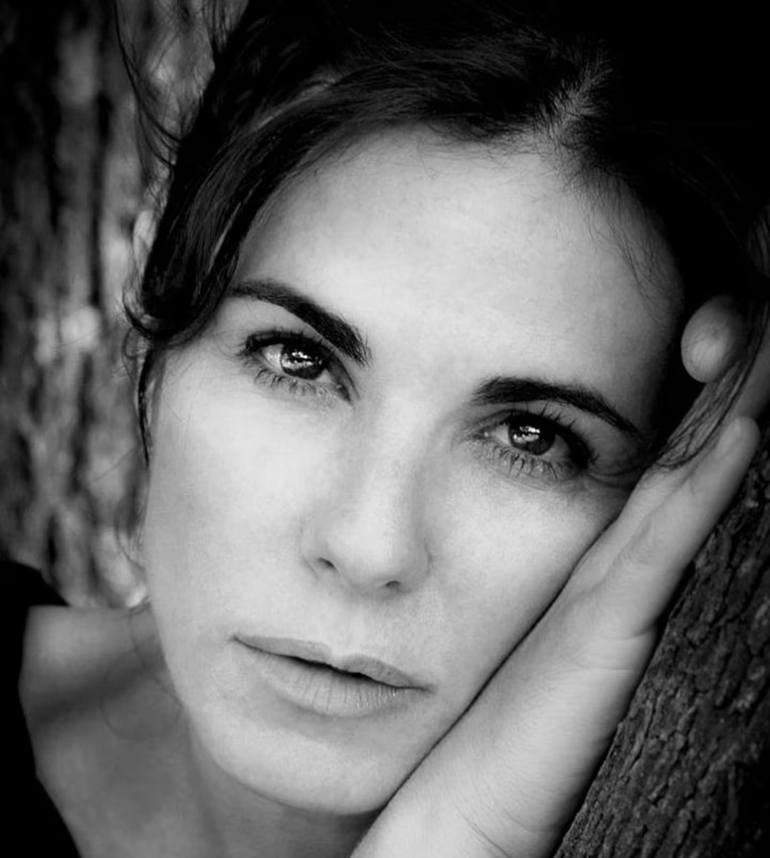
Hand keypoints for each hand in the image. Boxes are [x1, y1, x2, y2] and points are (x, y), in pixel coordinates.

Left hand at [354, 300, 769, 857]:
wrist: (460, 814)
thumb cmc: (478, 725)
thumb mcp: (504, 622)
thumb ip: (524, 575)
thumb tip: (513, 523)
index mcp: (589, 574)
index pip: (648, 473)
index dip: (683, 409)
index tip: (707, 337)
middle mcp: (615, 582)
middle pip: (677, 470)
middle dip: (718, 396)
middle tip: (749, 323)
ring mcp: (618, 608)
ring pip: (682, 494)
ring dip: (723, 423)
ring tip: (762, 352)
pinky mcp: (606, 640)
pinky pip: (660, 549)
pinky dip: (702, 492)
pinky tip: (735, 436)